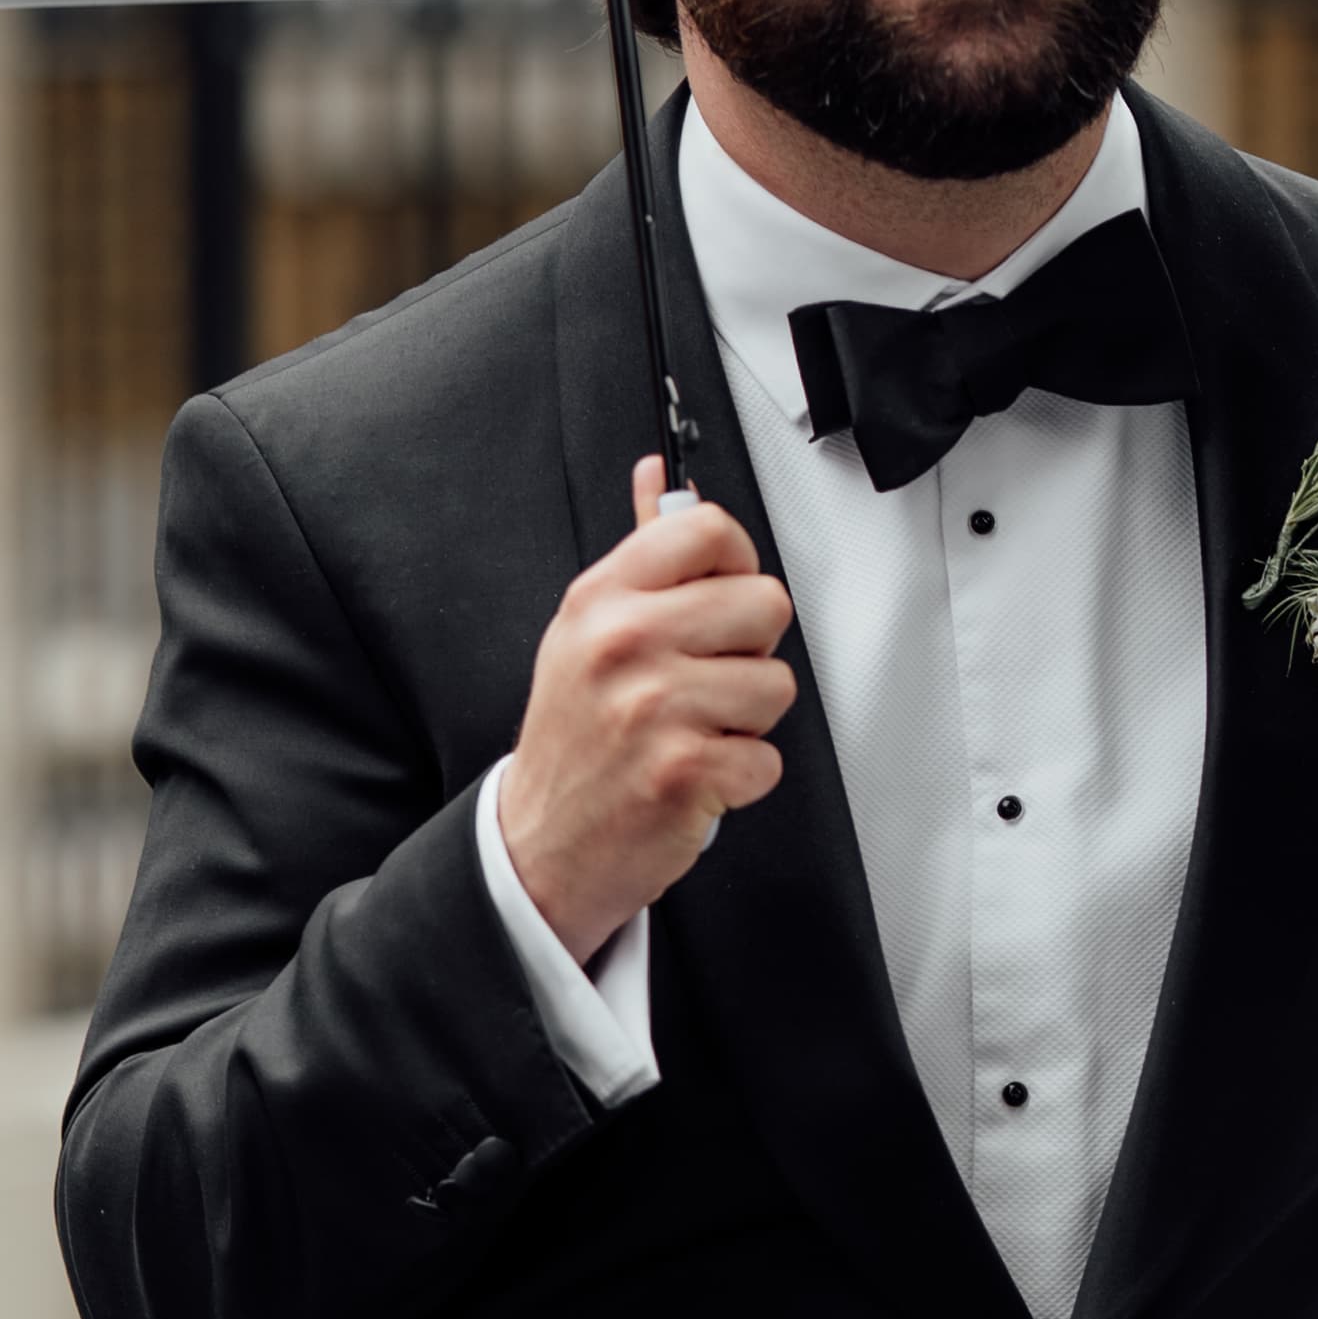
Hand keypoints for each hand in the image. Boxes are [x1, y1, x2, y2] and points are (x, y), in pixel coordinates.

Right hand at [496, 467, 795, 953]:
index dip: (735, 564)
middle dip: (749, 649)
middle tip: (704, 680)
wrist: (542, 843)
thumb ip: (639, 550)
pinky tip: (695, 775)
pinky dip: (741, 778)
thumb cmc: (575, 736)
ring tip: (694, 731)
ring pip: (775, 684)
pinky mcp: (684, 772)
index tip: (720, 596)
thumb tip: (660, 476)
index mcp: (603, 598)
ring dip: (747, 720)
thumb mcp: (587, 631)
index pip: (709, 529)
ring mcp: (653, 708)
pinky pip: (766, 758)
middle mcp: (625, 643)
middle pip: (765, 603)